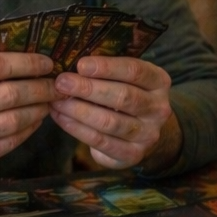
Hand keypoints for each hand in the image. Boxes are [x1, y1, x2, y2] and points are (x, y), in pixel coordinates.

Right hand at [0, 52, 55, 181]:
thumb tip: (24, 62)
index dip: (27, 62)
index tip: (47, 62)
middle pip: (10, 94)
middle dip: (41, 87)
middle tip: (57, 84)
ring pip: (14, 120)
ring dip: (39, 109)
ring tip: (50, 101)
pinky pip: (9, 142)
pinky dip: (28, 129)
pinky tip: (35, 120)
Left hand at [49, 56, 178, 170]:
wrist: (143, 132)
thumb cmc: (126, 94)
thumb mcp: (126, 78)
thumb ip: (107, 71)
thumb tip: (72, 61)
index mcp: (159, 82)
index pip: (135, 71)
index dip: (107, 67)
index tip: (81, 65)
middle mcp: (159, 108)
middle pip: (123, 97)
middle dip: (88, 89)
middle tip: (61, 83)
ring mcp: (148, 134)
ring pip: (110, 122)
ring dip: (79, 111)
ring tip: (57, 101)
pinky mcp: (133, 154)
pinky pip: (102, 141)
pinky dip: (78, 129)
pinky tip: (62, 118)